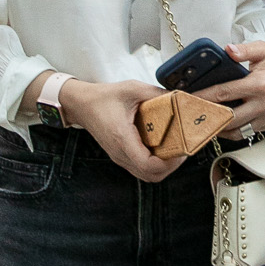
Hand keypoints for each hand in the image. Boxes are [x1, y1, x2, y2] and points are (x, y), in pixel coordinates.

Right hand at [56, 76, 182, 182]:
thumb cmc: (104, 97)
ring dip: (164, 167)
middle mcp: (121, 153)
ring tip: (175, 150)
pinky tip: (162, 148)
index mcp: (123, 138)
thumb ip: (157, 93)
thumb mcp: (132, 89)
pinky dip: (155, 164)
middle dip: (171, 166)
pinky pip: (141, 168)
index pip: (148, 165)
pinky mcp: (121, 156)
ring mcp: (120, 157)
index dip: (169, 163)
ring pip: (147, 175)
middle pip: (151, 176)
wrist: (82, 105)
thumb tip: (180, 97)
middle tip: (183, 149)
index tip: (181, 150)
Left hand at [195, 41, 264, 134]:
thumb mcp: (264, 49)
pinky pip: (249, 132)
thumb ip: (244, 50)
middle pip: (228, 118)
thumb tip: (227, 49)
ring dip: (219, 129)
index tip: (188, 100)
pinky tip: (224, 125)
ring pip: (238, 131)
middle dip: (207, 118)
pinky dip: (235, 130)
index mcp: (259, 85)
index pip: (224, 94)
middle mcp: (264, 104)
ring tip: (205, 123)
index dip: (203, 98)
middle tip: (191, 116)